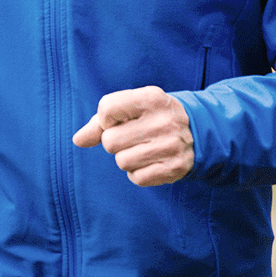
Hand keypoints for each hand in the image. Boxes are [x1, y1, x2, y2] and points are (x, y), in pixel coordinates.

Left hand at [72, 86, 193, 186]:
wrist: (197, 131)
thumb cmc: (152, 117)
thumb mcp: (131, 108)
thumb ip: (100, 122)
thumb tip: (78, 140)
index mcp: (151, 98)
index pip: (106, 109)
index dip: (106, 119)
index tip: (120, 120)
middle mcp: (164, 121)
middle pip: (110, 141)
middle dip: (115, 142)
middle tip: (134, 137)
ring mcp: (172, 145)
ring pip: (121, 161)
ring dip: (126, 158)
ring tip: (144, 148)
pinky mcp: (176, 168)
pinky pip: (136, 178)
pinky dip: (139, 173)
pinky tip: (152, 161)